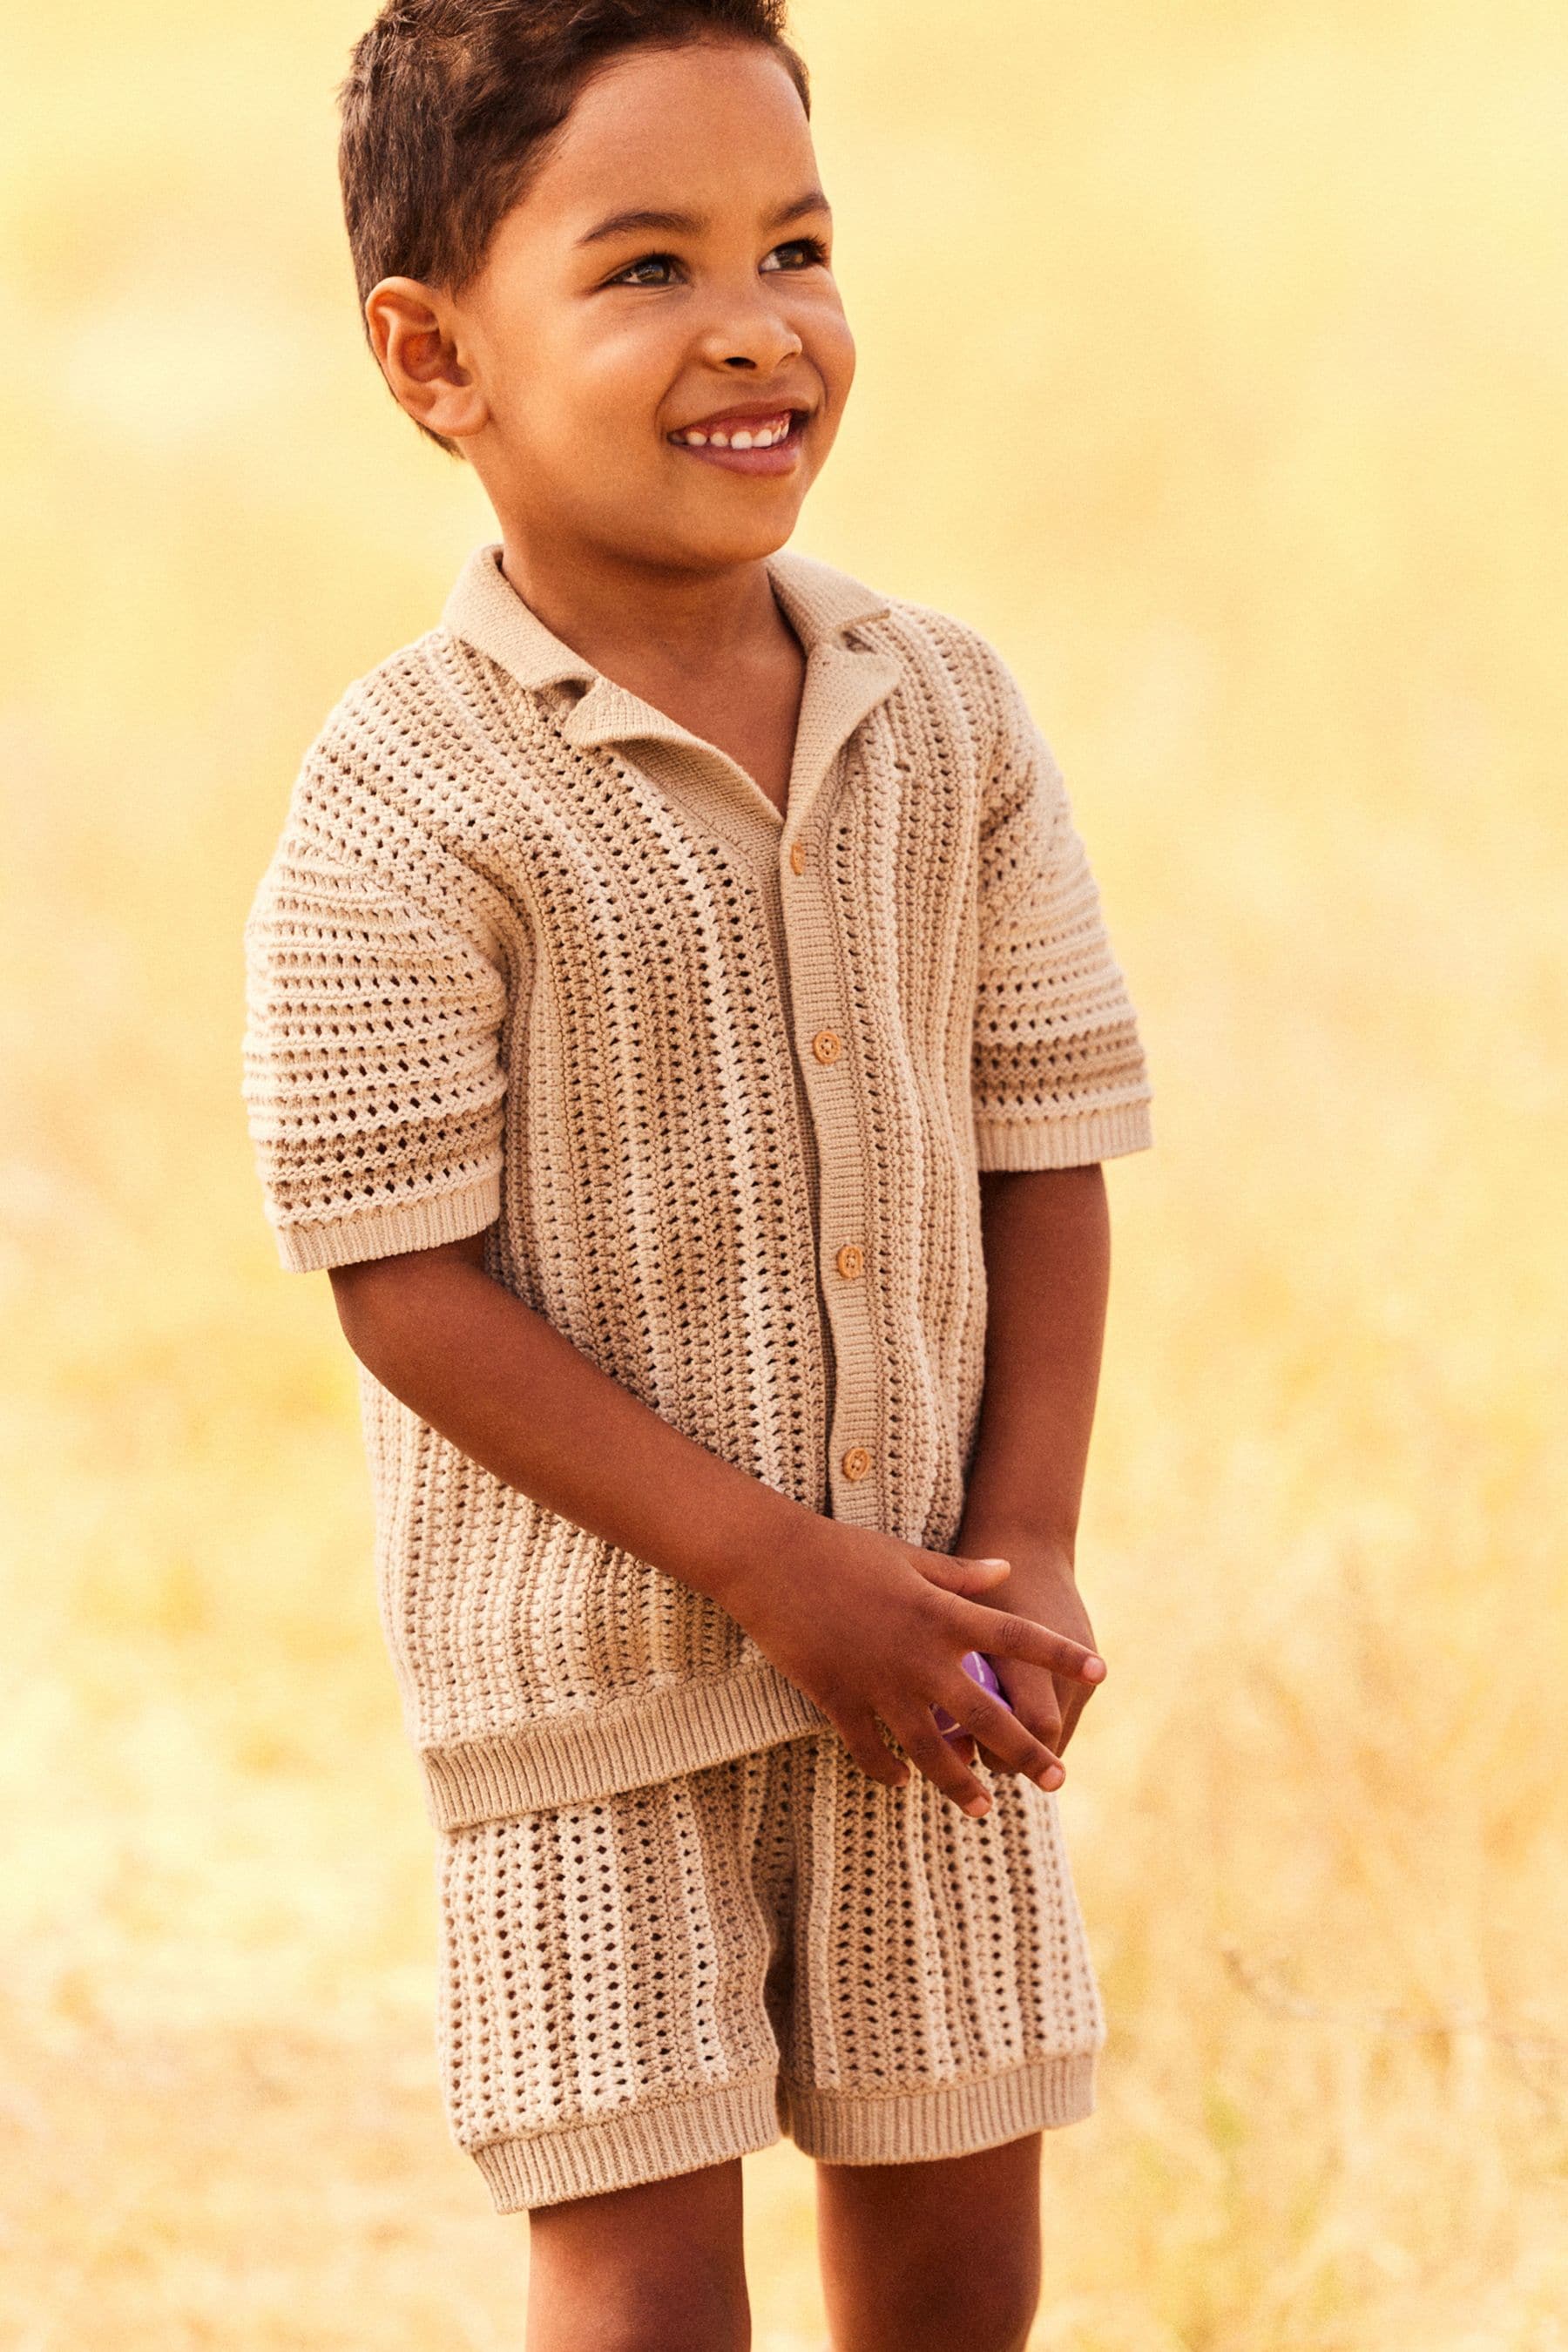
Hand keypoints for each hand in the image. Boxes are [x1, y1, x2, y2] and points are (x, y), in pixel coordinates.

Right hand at [718, 1519, 1105, 1817]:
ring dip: (960, 1784)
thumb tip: (1006, 1573)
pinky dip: (888, 1771)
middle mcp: (919, 1657)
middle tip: (1057, 1781)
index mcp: (942, 1614)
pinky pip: (870, 1750)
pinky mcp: (839, 1700)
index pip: (1017, 1638)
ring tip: (985, 1807)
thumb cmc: (842, 1551)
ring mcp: (879, 1684)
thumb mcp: (909, 1557)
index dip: (1060, 1657)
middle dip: (1026, 1752)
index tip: (1101, 1673)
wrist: (772, 1562)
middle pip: (986, 1716)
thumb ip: (962, 1575)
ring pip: (931, 1751)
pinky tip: (903, 1783)